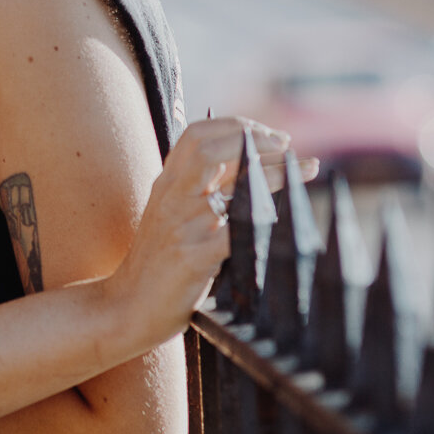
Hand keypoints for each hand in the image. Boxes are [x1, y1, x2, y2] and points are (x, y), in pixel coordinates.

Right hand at [108, 117, 293, 342]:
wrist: (125, 307)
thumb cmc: (155, 263)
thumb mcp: (170, 214)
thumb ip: (197, 189)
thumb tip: (242, 164)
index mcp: (167, 184)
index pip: (197, 134)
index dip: (235, 126)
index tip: (268, 134)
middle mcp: (173, 198)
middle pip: (210, 147)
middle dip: (256, 138)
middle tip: (287, 144)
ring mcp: (183, 226)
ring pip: (234, 186)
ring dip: (276, 173)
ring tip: (309, 167)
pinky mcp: (193, 257)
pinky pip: (238, 233)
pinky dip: (267, 222)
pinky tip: (289, 220)